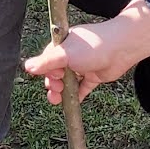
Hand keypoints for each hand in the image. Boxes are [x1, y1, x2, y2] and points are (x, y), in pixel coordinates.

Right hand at [24, 0, 149, 104]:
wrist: (122, 48)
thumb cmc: (93, 46)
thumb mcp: (64, 54)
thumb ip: (46, 62)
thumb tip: (27, 67)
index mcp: (63, 46)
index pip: (47, 61)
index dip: (46, 72)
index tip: (50, 78)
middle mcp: (72, 55)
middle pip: (56, 73)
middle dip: (53, 84)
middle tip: (55, 90)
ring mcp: (83, 66)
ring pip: (68, 82)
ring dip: (62, 91)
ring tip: (58, 100)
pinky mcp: (94, 76)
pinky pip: (82, 87)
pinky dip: (77, 95)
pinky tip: (73, 103)